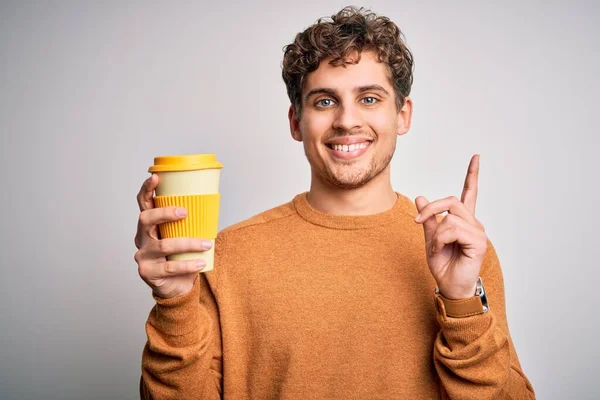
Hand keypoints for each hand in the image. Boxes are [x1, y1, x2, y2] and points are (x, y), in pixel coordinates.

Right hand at [134, 174, 211, 298]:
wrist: (175, 287)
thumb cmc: (180, 257)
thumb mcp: (183, 237)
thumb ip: (189, 223)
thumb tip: (211, 204)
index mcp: (149, 226)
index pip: (143, 204)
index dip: (147, 190)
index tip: (155, 177)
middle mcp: (141, 238)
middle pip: (146, 219)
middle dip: (165, 213)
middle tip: (185, 212)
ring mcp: (143, 256)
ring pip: (164, 245)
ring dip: (188, 243)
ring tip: (206, 243)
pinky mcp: (148, 273)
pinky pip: (170, 267)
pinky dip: (188, 264)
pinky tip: (200, 263)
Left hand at [413, 154, 487, 299]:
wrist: (450, 286)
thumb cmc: (443, 265)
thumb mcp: (430, 239)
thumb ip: (428, 220)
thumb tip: (421, 197)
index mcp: (463, 221)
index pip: (469, 193)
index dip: (472, 175)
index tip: (476, 157)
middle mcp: (472, 223)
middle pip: (451, 200)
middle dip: (431, 208)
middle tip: (418, 221)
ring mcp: (477, 232)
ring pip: (449, 217)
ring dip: (436, 233)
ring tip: (436, 248)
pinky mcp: (478, 241)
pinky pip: (452, 229)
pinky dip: (441, 239)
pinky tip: (442, 250)